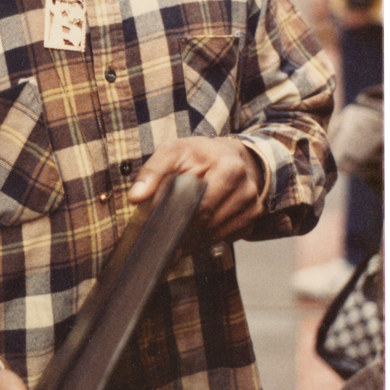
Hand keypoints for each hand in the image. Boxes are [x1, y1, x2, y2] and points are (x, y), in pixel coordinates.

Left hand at [128, 136, 265, 243]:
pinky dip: (210, 235)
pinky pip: (227, 237)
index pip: (201, 206)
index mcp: (229, 168)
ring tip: (183, 223)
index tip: (162, 227)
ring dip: (197, 235)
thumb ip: (152, 172)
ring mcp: (252, 205)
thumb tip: (136, 197)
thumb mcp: (172, 152)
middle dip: (185, 228)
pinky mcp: (252, 218)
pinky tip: (201, 224)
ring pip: (217, 234)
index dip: (179, 218)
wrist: (228, 155)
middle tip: (167, 230)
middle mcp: (247, 188)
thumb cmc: (197, 154)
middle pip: (209, 223)